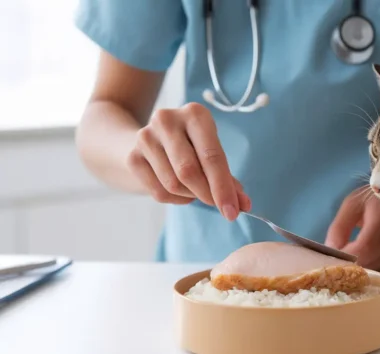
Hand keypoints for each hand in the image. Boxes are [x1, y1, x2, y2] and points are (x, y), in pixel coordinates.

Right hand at [125, 102, 250, 219]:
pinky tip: (180, 190)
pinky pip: (159, 192)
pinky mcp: (133, 156)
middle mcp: (167, 120)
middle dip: (208, 195)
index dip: (223, 188)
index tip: (233, 211)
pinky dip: (176, 199)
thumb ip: (228, 179)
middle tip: (218, 206)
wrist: (148, 139)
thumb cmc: (190, 147)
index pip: (212, 156)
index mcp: (195, 114)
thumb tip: (243, 204)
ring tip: (196, 189)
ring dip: (191, 196)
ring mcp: (145, 137)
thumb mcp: (211, 152)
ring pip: (173, 184)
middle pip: (189, 171)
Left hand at [325, 187, 379, 270]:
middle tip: (337, 258)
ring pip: (375, 269)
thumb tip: (332, 251)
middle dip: (349, 264)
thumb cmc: (373, 199)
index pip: (364, 248)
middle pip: (369, 263)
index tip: (331, 259)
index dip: (346, 258)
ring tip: (351, 254)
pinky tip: (366, 254)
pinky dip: (371, 265)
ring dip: (360, 266)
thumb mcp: (351, 205)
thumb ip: (339, 228)